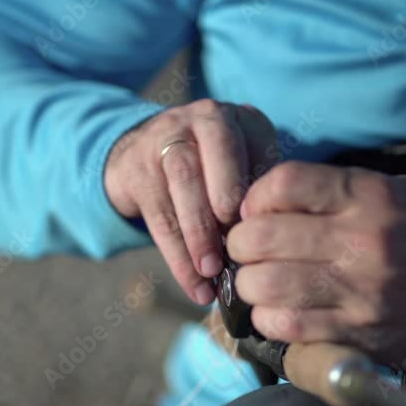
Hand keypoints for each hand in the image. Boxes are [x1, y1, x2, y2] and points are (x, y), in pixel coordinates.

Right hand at [105, 99, 278, 304]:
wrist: (148, 151)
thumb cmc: (217, 171)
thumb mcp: (246, 168)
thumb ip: (259, 195)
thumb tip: (270, 245)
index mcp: (239, 119)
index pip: (252, 151)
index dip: (256, 192)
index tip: (264, 230)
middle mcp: (201, 119)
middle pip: (212, 159)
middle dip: (221, 208)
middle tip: (234, 250)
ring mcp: (164, 139)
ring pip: (182, 186)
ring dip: (197, 237)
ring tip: (211, 276)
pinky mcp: (136, 169)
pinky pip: (159, 217)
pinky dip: (178, 258)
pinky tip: (195, 286)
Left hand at [226, 162, 405, 372]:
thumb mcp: (398, 193)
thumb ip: (338, 193)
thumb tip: (270, 199)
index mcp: (369, 198)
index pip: (282, 184)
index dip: (254, 198)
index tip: (255, 211)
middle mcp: (361, 242)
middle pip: (259, 237)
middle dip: (241, 245)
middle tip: (249, 251)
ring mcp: (359, 292)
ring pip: (264, 285)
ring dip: (251, 285)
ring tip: (262, 283)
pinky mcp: (360, 334)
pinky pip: (288, 326)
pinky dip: (270, 319)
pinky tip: (281, 312)